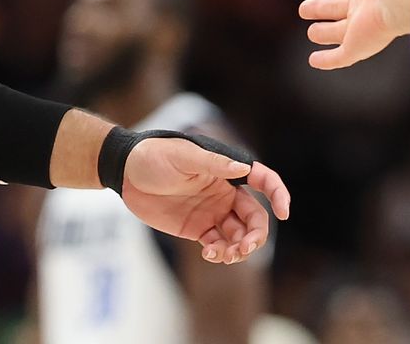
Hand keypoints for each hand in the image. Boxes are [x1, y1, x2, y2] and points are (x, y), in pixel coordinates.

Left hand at [119, 138, 291, 265]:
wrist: (125, 172)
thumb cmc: (154, 155)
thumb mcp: (184, 156)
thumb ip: (214, 164)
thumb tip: (245, 169)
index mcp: (227, 171)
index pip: (263, 181)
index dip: (278, 194)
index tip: (284, 212)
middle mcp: (225, 193)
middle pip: (254, 217)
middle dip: (256, 235)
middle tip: (244, 247)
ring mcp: (212, 212)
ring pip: (239, 235)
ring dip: (240, 249)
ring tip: (225, 255)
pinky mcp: (197, 228)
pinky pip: (219, 245)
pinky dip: (221, 253)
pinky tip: (211, 255)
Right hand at [300, 0, 409, 68]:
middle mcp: (366, 4)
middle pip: (341, 7)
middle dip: (324, 7)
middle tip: (304, 8)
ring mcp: (362, 28)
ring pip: (340, 32)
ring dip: (325, 32)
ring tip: (310, 31)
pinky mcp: (359, 46)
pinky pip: (341, 57)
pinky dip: (327, 60)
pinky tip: (313, 61)